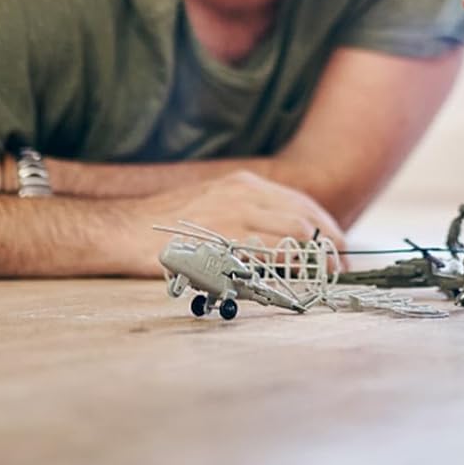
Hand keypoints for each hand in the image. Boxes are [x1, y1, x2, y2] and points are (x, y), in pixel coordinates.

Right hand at [119, 170, 345, 276]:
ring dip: (316, 259)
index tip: (340, 252)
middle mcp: (244, 193)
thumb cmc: (169, 228)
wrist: (123, 229)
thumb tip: (286, 242)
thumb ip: (248, 216)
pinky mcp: (222, 238)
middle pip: (306, 218)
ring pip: (295, 233)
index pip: (303, 204)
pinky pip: (269, 252)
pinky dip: (290, 266)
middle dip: (330, 247)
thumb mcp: (214, 206)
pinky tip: (296, 280)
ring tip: (324, 279)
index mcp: (245, 184)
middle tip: (339, 272)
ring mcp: (234, 214)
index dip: (328, 229)